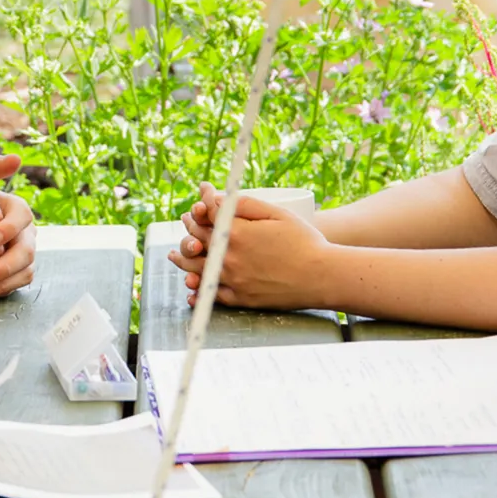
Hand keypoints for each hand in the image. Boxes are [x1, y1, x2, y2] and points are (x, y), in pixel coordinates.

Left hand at [0, 164, 36, 298]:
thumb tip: (15, 159)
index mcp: (14, 208)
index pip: (23, 214)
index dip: (11, 227)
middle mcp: (23, 230)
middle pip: (28, 246)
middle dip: (10, 260)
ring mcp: (22, 251)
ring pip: (27, 266)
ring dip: (9, 277)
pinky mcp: (16, 270)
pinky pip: (20, 280)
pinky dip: (6, 287)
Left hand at [165, 182, 330, 310]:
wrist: (322, 276)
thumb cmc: (304, 242)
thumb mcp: (276, 213)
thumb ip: (243, 204)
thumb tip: (216, 198)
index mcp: (236, 233)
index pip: (207, 215)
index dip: (202, 204)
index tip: (201, 200)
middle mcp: (228, 257)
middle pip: (197, 240)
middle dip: (190, 228)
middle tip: (188, 222)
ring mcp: (232, 280)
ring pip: (196, 269)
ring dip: (182, 260)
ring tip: (174, 255)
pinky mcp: (240, 299)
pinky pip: (211, 296)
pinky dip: (197, 291)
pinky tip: (191, 287)